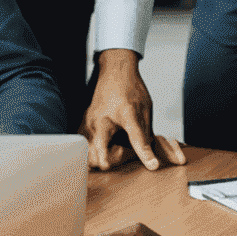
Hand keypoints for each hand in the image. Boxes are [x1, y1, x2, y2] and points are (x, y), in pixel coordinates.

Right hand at [79, 50, 185, 171]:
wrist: (114, 71)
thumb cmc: (130, 89)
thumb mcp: (145, 110)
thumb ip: (146, 136)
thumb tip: (151, 157)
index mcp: (125, 113)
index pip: (136, 138)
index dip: (145, 153)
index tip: (153, 165)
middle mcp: (104, 120)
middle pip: (99, 153)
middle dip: (108, 163)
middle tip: (119, 159)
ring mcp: (90, 122)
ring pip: (88, 152)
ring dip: (99, 158)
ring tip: (110, 154)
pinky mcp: (83, 124)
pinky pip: (84, 145)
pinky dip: (92, 152)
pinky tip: (101, 148)